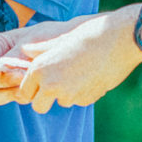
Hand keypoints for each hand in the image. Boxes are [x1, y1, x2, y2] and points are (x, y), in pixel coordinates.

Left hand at [0, 6, 141, 112]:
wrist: (117, 40)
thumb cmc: (87, 35)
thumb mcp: (59, 40)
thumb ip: (40, 50)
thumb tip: (24, 50)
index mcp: (39, 69)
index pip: (24, 93)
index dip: (31, 90)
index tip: (39, 85)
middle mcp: (50, 85)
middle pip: (39, 106)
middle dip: (45, 99)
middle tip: (56, 85)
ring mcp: (69, 95)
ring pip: (61, 102)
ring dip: (66, 94)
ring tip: (78, 72)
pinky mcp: (86, 100)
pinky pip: (79, 100)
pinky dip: (82, 93)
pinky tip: (91, 76)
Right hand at [0, 19, 76, 97]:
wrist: (72, 46)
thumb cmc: (52, 36)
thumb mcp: (33, 40)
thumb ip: (15, 55)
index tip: (4, 70)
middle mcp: (0, 64)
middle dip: (5, 80)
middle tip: (22, 77)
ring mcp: (10, 80)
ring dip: (12, 92)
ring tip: (30, 85)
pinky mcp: (22, 90)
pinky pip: (16, 98)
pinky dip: (26, 96)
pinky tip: (39, 89)